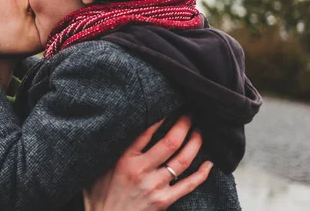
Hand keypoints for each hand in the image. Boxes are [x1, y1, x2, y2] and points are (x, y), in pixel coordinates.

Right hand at [83, 116, 211, 210]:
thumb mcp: (99, 166)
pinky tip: (209, 164)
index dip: (162, 117)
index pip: (147, 131)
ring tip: (199, 132)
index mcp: (124, 159)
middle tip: (189, 115)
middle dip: (183, 125)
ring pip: (182, 161)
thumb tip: (119, 126)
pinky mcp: (164, 201)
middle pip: (170, 142)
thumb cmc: (100, 194)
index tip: (170, 107)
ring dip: (194, 143)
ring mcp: (155, 186)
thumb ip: (112, 148)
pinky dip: (202, 174)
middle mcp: (141, 170)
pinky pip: (188, 185)